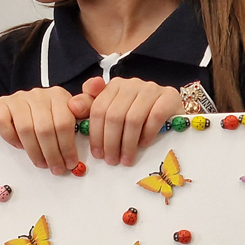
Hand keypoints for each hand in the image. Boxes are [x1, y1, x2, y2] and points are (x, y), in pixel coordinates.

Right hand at [0, 86, 78, 174]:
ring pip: (26, 129)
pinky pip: (4, 124)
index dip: (67, 146)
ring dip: (34, 151)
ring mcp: (18, 99)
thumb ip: (85, 106)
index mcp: (58, 95)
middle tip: (56, 168)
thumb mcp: (73, 110)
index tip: (70, 163)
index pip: (64, 123)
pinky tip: (20, 147)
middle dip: (52, 153)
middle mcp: (38, 94)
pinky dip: (12, 138)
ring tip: (41, 163)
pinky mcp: (1, 105)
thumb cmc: (52, 113)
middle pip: (45, 128)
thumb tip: (85, 102)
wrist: (26, 105)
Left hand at [68, 76, 183, 165]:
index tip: (97, 155)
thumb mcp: (113, 112)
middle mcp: (132, 84)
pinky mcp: (169, 96)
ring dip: (128, 144)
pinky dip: (147, 134)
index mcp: (114, 86)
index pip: (98, 109)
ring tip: (126, 160)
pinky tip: (143, 145)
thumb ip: (90, 108)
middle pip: (114, 116)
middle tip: (112, 161)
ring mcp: (151, 88)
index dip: (96, 134)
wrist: (173, 110)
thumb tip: (72, 106)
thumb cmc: (138, 115)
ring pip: (132, 119)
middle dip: (111, 142)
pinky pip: (154, 117)